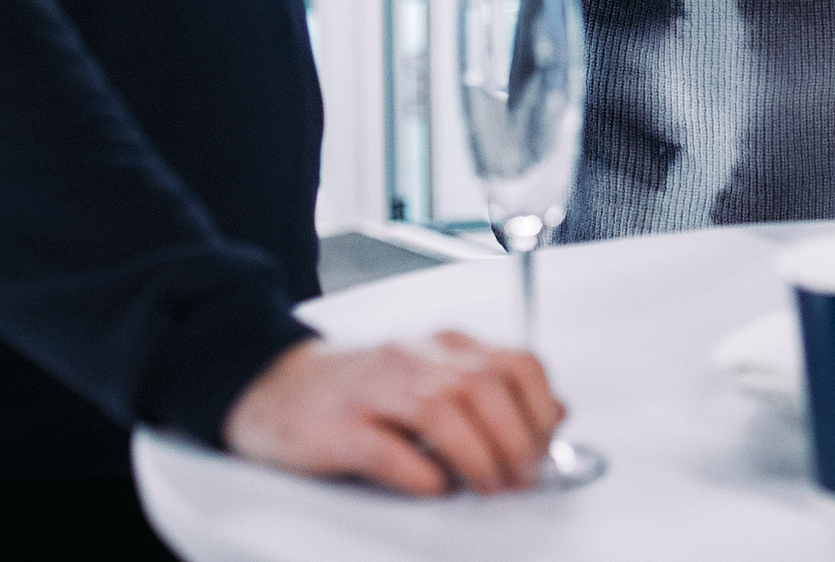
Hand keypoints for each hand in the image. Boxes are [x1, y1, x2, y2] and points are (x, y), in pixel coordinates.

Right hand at [223, 333, 566, 495]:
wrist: (276, 389)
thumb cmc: (360, 392)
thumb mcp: (435, 382)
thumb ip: (494, 394)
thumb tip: (557, 414)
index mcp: (443, 346)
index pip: (516, 362)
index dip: (540, 409)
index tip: (546, 448)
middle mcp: (413, 358)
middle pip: (485, 386)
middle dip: (516, 439)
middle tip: (521, 479)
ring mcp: (374, 388)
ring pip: (443, 411)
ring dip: (478, 457)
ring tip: (487, 486)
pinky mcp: (339, 427)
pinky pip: (387, 449)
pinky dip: (420, 473)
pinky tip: (434, 487)